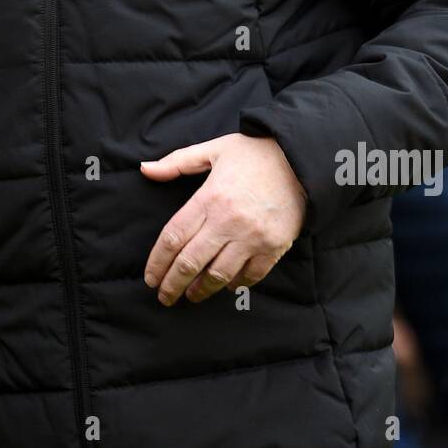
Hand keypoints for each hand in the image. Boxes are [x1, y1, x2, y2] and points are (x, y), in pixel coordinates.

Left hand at [140, 133, 307, 305]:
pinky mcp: (274, 247)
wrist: (301, 159)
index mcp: (209, 198)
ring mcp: (252, 237)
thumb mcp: (213, 150)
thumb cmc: (254, 153)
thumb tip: (145, 169)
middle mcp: (228, 221)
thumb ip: (177, 162)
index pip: (174, 237)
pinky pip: (250, 275)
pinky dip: (235, 284)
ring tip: (191, 295)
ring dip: (201, 290)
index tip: (150, 277)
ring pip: (219, 275)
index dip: (158, 262)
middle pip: (191, 262)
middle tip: (164, 297)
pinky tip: (225, 286)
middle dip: (172, 284)